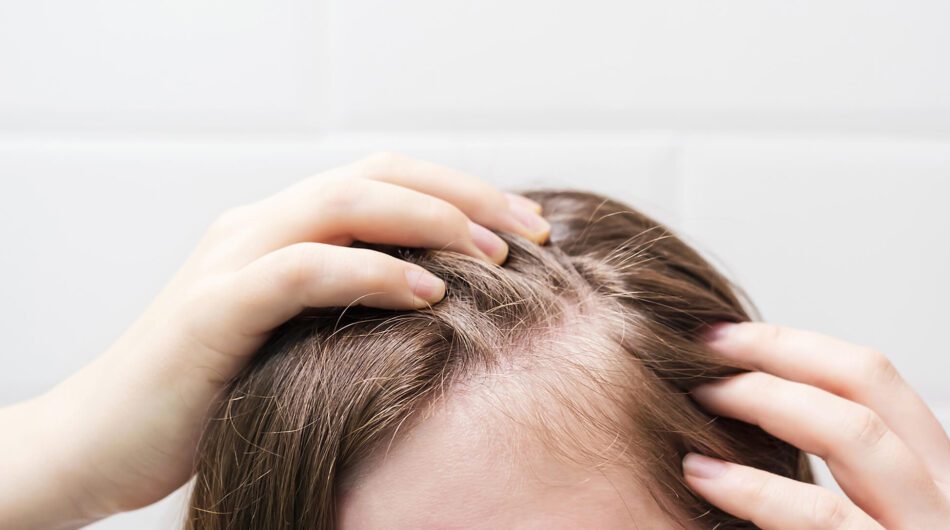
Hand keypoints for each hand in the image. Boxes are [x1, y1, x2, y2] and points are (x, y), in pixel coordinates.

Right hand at [0, 152, 550, 528]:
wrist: (102, 440)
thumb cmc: (210, 395)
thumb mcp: (295, 339)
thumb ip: (350, 308)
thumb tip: (447, 307)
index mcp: (281, 229)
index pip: (383, 180)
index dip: (459, 192)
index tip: (529, 227)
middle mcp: (257, 226)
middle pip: (376, 176)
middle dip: (463, 194)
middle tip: (533, 229)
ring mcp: (230, 259)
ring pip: (342, 203)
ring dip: (429, 220)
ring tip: (495, 253)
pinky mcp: (212, 308)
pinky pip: (301, 270)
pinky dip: (370, 272)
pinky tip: (427, 292)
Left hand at [683, 322, 949, 528]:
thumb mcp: (908, 526)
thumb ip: (862, 485)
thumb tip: (765, 423)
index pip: (872, 380)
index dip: (794, 346)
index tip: (728, 338)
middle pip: (865, 386)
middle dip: (776, 354)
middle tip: (705, 348)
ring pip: (853, 437)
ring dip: (766, 403)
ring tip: (699, 398)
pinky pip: (824, 520)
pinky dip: (757, 490)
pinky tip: (706, 474)